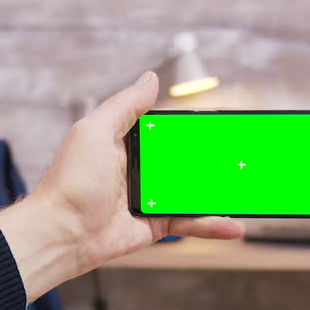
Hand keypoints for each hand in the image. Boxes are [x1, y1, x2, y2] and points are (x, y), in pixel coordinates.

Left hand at [0, 71, 244, 300]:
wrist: (61, 231)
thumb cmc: (71, 181)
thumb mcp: (96, 130)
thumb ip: (126, 105)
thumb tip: (150, 77)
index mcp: (129, 143)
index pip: (169, 131)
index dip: (194, 129)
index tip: (221, 127)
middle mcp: (143, 169)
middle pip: (188, 161)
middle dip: (216, 160)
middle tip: (245, 157)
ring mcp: (152, 198)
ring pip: (195, 192)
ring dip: (221, 192)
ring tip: (247, 189)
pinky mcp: (157, 225)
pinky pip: (191, 222)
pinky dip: (213, 224)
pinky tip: (234, 225)